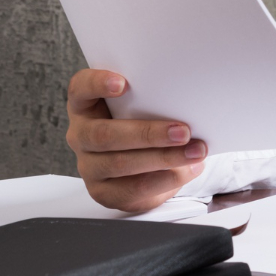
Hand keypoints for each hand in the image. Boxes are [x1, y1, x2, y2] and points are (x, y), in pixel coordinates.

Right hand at [65, 69, 207, 211]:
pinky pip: (132, 189)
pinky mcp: (103, 192)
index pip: (80, 88)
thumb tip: (190, 104)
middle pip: (104, 135)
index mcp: (85, 105)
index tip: (122, 83)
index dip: (97, 84)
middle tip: (183, 132)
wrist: (146, 165)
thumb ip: (152, 99)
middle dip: (148, 134)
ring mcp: (88, 166)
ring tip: (195, 152)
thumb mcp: (144, 106)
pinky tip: (185, 171)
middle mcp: (81, 135)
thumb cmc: (145, 122)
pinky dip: (163, 180)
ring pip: (120, 164)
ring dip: (164, 158)